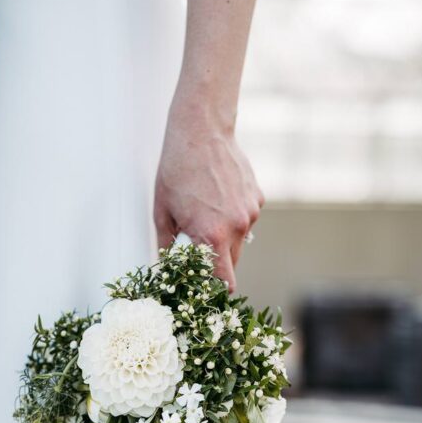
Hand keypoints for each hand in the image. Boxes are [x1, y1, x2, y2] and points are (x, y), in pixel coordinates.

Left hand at [154, 107, 263, 292]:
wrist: (201, 131)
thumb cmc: (176, 171)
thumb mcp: (163, 213)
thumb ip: (168, 247)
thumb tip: (168, 269)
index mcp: (213, 236)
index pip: (225, 281)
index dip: (217, 289)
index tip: (208, 291)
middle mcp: (238, 227)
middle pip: (233, 263)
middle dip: (217, 262)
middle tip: (198, 249)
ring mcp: (251, 212)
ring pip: (240, 240)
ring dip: (226, 237)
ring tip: (206, 213)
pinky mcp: (258, 198)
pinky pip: (247, 219)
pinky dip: (235, 216)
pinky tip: (219, 197)